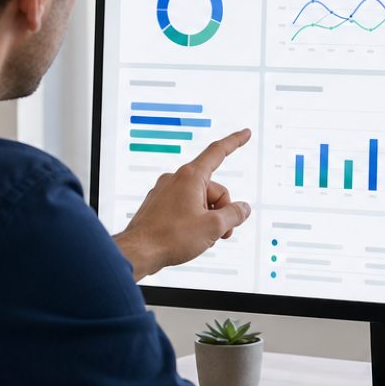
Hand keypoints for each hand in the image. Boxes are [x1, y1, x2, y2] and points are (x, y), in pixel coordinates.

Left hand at [113, 129, 253, 280]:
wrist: (138, 252)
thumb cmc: (172, 237)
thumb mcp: (213, 227)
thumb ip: (234, 214)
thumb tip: (244, 208)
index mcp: (190, 176)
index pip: (217, 152)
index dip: (235, 142)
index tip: (246, 133)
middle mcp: (176, 179)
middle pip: (213, 190)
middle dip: (222, 211)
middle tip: (222, 234)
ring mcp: (165, 192)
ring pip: (199, 201)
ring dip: (208, 218)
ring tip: (202, 239)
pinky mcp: (158, 205)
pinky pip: (184, 207)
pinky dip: (193, 220)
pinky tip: (188, 237)